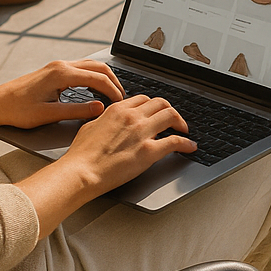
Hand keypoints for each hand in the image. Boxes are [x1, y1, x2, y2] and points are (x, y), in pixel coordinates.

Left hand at [0, 59, 125, 130]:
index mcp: (61, 74)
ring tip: (113, 94)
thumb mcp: (48, 114)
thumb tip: (100, 108)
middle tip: (122, 98)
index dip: (113, 91)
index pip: (98, 78)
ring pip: (90, 65)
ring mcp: (57, 66)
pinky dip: (94, 76)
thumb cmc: (17, 110)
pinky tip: (96, 89)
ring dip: (104, 77)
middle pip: (98, 66)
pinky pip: (81, 68)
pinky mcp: (53, 71)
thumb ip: (77, 111)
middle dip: (114, 81)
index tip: (122, 104)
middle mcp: (61, 65)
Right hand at [62, 94, 197, 196]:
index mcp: (118, 110)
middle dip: (169, 111)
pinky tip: (189, 146)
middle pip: (160, 103)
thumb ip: (104, 119)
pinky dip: (186, 143)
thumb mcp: (90, 126)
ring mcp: (142, 133)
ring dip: (180, 122)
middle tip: (173, 120)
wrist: (81, 171)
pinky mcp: (149, 152)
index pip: (143, 99)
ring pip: (171, 116)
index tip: (155, 113)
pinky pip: (175, 142)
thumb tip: (107, 120)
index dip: (152, 106)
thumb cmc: (81, 154)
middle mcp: (132, 117)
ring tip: (183, 130)